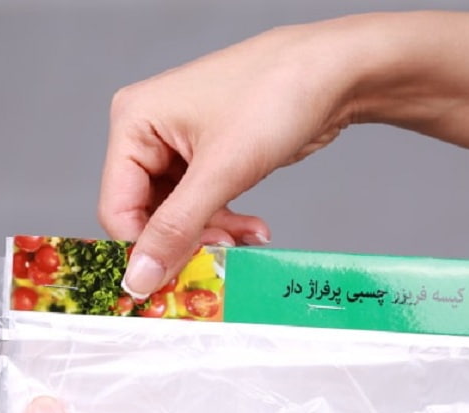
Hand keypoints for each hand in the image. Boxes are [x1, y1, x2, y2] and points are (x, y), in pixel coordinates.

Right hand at [100, 11, 468, 298]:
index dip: (142, 253)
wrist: (353, 65)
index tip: (170, 291)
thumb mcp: (227, 168)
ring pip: (176, 214)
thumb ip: (178, 229)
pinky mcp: (215, 150)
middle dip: (186, 244)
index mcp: (135, 116)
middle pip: (145, 212)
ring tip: (248, 239)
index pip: (116, 206)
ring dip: (211, 236)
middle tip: (224, 262)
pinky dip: (225, 223)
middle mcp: (151, 123)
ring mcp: (183, 138)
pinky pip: (203, 204)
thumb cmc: (287, 93)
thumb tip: (139, 282)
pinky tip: (253, 227)